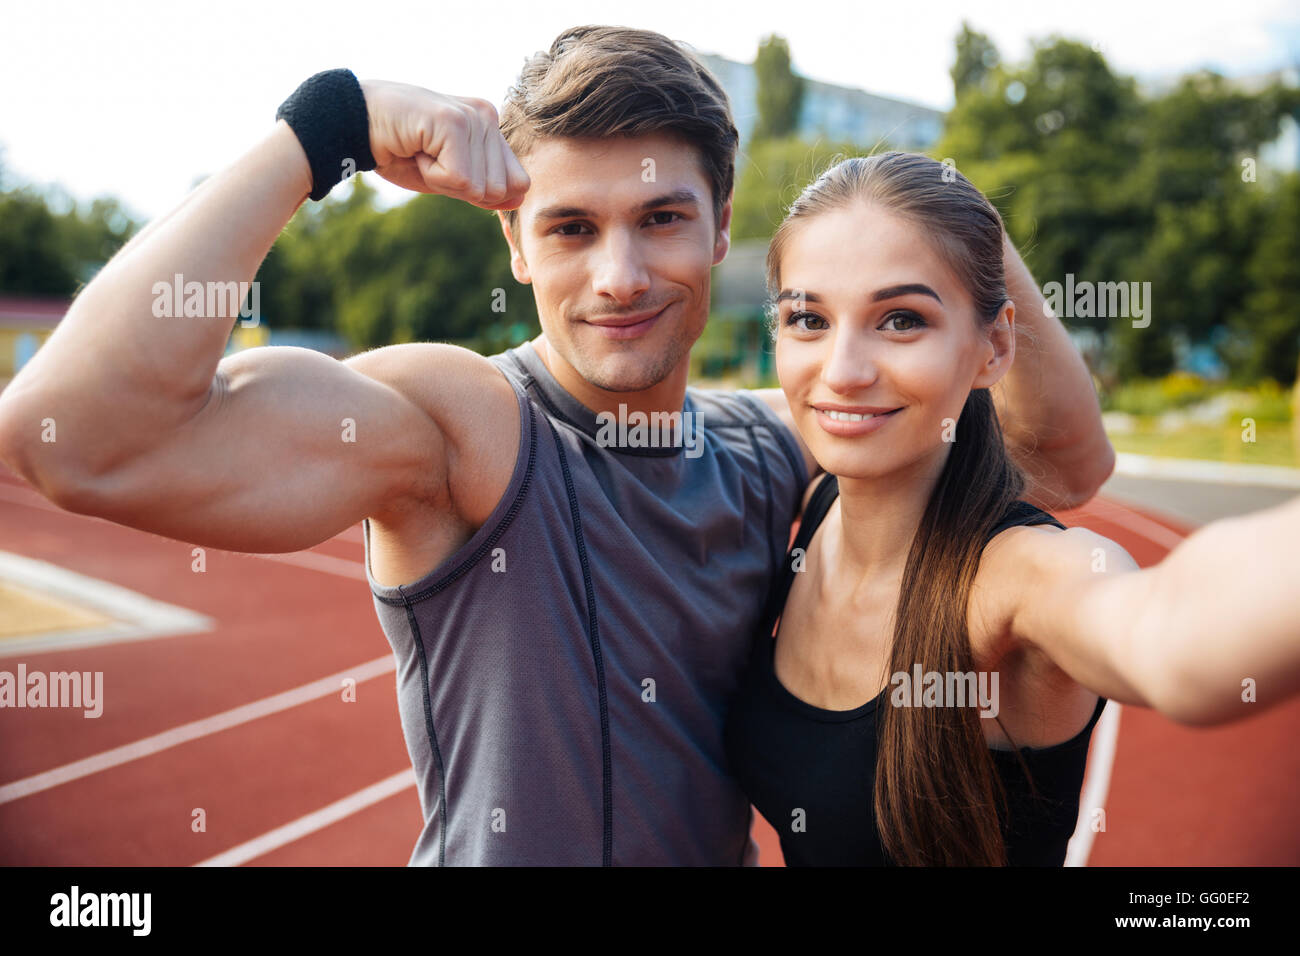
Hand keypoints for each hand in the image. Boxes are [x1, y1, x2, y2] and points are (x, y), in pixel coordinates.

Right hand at [358, 79, 529, 208]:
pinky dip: (432, 176)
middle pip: (499, 189)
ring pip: (480, 187)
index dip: (479, 190)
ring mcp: (473, 116)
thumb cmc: (398, 150)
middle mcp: (487, 116)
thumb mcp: (447, 178)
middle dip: (459, 186)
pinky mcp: (455, 123)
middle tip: (429, 158)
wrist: (353, 125)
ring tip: (421, 151)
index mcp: (490, 126)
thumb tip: (520, 198)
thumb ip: (483, 188)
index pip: (517, 181)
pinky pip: (459, 179)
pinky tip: (416, 149)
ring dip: (442, 180)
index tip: (445, 167)